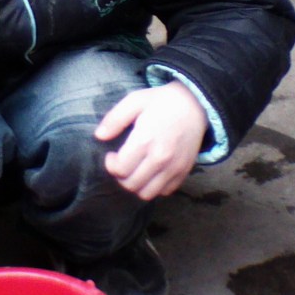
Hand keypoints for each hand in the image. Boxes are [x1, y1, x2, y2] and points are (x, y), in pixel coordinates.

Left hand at [94, 82, 207, 200]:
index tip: (112, 155)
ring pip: (147, 193)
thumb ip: (114, 119)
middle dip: (120, 176)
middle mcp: (160, 158)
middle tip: (122, 163)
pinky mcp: (184, 172)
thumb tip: (99, 136)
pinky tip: (151, 172)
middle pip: (131, 184)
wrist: (196, 105)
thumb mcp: (135, 101)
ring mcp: (174, 168)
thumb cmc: (162, 102)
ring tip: (135, 170)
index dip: (111, 165)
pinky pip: (164, 192)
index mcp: (145, 140)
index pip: (120, 169)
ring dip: (136, 185)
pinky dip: (154, 186)